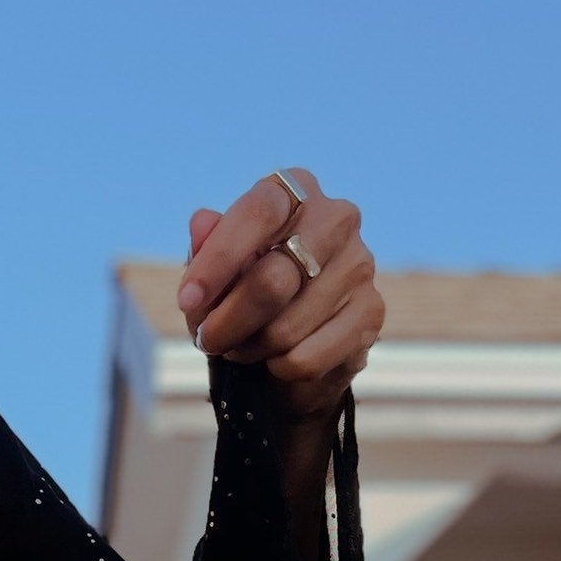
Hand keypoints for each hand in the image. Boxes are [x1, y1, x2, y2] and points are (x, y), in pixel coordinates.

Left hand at [175, 169, 382, 417]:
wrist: (297, 343)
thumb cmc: (247, 293)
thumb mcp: (217, 271)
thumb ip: (205, 247)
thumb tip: (201, 222)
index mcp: (295, 191)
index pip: (257, 212)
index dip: (217, 260)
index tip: (188, 300)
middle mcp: (336, 218)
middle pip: (272, 280)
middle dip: (227, 322)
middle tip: (208, 339)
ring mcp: (360, 264)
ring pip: (285, 328)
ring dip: (250, 348)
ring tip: (243, 346)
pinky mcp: (372, 312)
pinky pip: (307, 358)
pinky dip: (279, 368)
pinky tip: (277, 360)